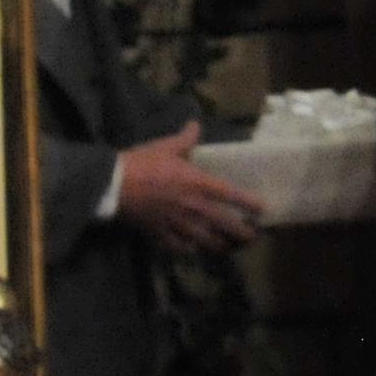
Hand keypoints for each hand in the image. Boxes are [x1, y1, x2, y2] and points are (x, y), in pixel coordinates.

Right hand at [113, 123, 260, 253]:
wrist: (112, 184)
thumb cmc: (142, 163)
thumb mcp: (166, 147)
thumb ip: (185, 139)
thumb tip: (195, 124)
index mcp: (199, 184)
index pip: (232, 195)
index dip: (250, 203)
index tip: (262, 209)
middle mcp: (195, 207)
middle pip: (226, 224)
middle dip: (242, 233)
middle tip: (251, 237)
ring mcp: (179, 224)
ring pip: (207, 241)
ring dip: (220, 245)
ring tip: (228, 247)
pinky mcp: (161, 234)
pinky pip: (180, 248)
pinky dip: (189, 250)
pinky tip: (193, 251)